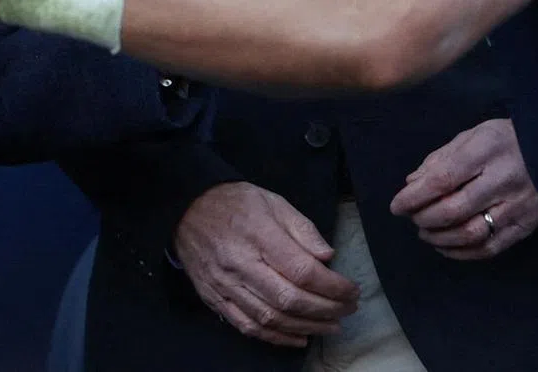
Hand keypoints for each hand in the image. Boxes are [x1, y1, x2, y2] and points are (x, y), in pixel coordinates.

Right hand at [174, 182, 358, 346]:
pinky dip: (277, 337)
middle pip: (290, 298)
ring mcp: (225, 285)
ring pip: (272, 317)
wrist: (186, 208)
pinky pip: (249, 326)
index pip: (301, 270)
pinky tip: (299, 336)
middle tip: (348, 309)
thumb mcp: (271, 200)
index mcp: (257, 233)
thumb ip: (300, 227)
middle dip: (326, 309)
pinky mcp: (215, 299)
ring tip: (332, 325)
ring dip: (307, 326)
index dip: (332, 286)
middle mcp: (240, 263)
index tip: (351, 289)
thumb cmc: (233, 202)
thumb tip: (327, 256)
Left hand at [389, 119, 537, 259]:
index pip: (443, 179)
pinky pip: (491, 248)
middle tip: (411, 218)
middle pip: (454, 209)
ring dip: (440, 238)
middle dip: (425, 218)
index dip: (415, 197)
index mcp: (484, 152)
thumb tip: (411, 183)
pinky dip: (463, 252)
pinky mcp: (526, 227)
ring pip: (471, 233)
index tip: (396, 206)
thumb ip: (440, 159)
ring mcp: (517, 207)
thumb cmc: (506, 139)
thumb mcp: (471, 136)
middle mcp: (501, 181)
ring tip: (424, 232)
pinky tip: (446, 247)